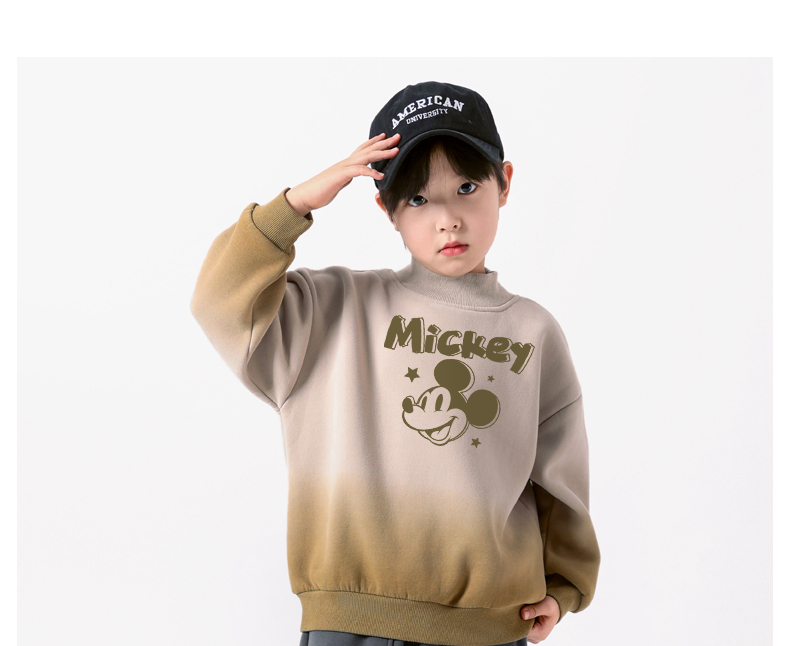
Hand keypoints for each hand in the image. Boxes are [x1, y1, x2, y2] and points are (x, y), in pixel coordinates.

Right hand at [284, 132, 400, 215]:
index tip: (385, 136)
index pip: (362, 149)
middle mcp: (345, 162)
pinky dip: (371, 171)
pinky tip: (381, 175)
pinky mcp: (341, 176)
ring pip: (366, 156)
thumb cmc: (320, 191)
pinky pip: (358, 171)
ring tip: (396, 152)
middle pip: (368, 149)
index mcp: (345, 164)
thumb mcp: (338, 182)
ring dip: (382, 153)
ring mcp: (343, 168)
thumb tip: (350, 176)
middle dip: (384, 143)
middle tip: (398, 137)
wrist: (305, 195)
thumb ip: (345, 177)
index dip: (374, 142)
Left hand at [521, 595, 559, 642]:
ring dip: (520, 620)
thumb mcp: (546, 605)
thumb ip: (535, 610)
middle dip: (519, 620)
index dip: (519, 621)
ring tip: (524, 611)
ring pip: (521, 630)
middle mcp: (536, 637)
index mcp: (540, 633)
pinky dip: (522, 621)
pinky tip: (524, 614)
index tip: (517, 611)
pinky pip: (522, 628)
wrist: (555, 608)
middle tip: (520, 609)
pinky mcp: (531, 633)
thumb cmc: (552, 607)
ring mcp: (533, 636)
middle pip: (521, 631)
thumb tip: (523, 615)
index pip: (523, 631)